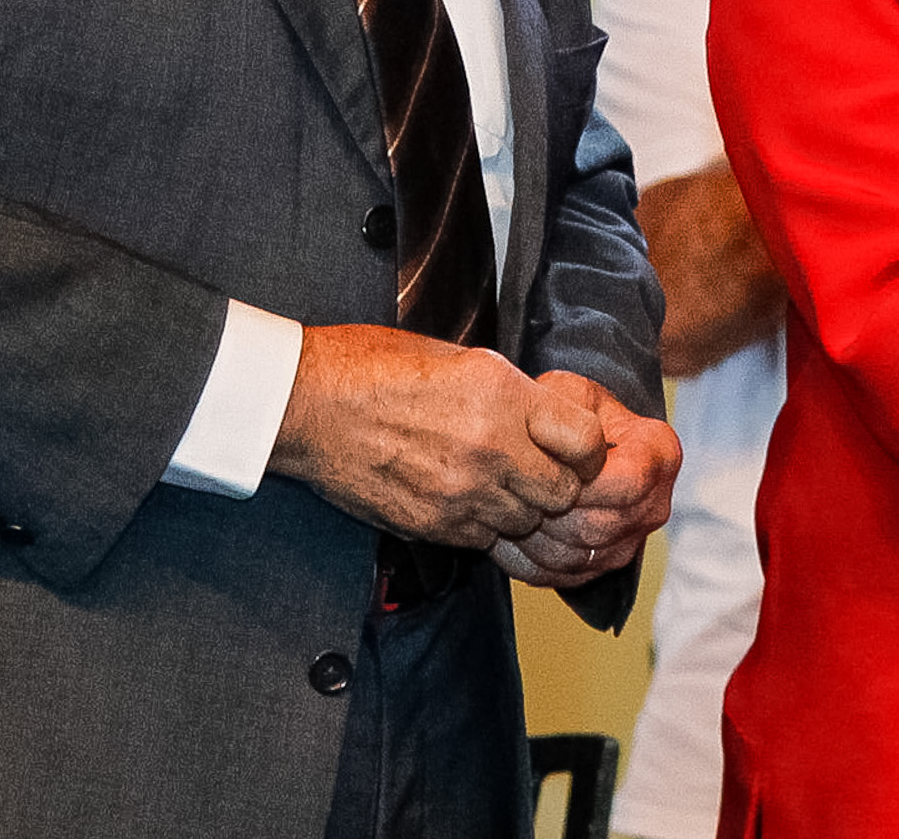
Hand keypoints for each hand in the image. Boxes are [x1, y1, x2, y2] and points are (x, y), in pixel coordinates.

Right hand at [268, 325, 585, 547]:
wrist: (311, 406)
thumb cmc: (376, 369)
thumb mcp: (463, 360)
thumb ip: (514, 394)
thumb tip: (547, 417)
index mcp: (503, 396)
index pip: (586, 442)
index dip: (587, 448)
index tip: (576, 445)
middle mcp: (490, 448)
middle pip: (563, 492)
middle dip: (560, 483)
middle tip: (542, 468)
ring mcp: (462, 492)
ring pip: (527, 521)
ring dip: (523, 508)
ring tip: (498, 482)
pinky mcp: (434, 525)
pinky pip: (486, 539)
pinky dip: (488, 525)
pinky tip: (469, 498)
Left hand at [487, 372, 681, 586]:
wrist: (572, 438)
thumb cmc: (569, 410)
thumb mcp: (571, 394)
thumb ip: (570, 416)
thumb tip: (567, 457)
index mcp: (660, 455)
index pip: (627, 484)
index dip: (578, 484)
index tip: (540, 470)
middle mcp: (655, 503)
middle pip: (600, 527)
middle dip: (551, 514)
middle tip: (513, 494)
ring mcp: (633, 540)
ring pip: (578, 557)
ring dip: (535, 540)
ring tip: (508, 512)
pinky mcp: (605, 564)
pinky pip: (564, 576)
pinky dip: (530, 561)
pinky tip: (509, 534)